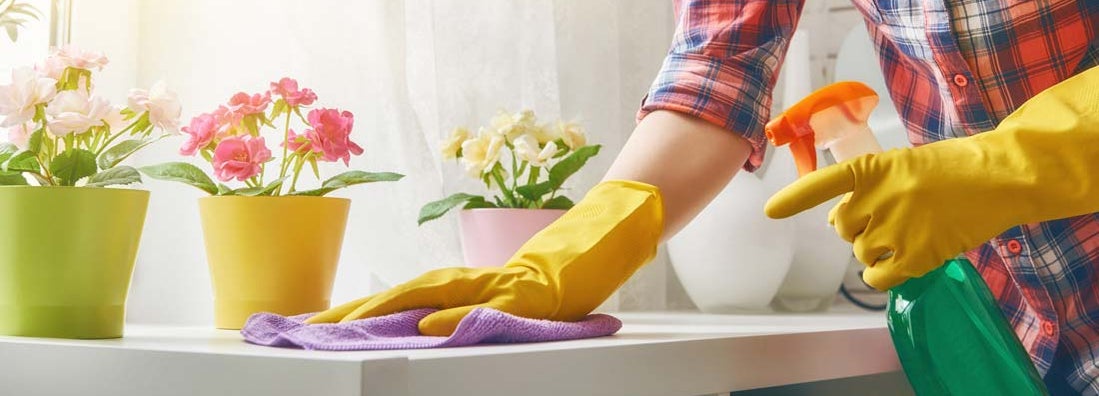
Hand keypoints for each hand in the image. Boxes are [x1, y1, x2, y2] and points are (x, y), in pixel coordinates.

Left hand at [306, 180, 663, 335]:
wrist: (587, 254)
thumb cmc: (538, 282)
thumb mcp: (490, 302)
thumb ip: (454, 311)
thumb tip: (414, 325)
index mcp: (453, 285)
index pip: (395, 296)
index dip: (354, 308)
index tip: (313, 324)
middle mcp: (464, 281)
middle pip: (399, 293)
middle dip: (353, 310)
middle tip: (310, 326)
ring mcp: (491, 285)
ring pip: (429, 295)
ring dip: (386, 308)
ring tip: (347, 323)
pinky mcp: (520, 293)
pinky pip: (481, 307)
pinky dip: (452, 314)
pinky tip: (426, 324)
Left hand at [766, 66, 1098, 289]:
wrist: (1000, 177)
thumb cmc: (954, 167)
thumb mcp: (904, 164)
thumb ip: (871, 186)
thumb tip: (841, 220)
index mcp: (873, 168)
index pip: (824, 184)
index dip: (795, 200)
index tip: (770, 212)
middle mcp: (878, 198)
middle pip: (842, 227)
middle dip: (857, 227)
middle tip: (889, 219)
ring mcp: (896, 227)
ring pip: (860, 251)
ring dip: (875, 250)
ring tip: (907, 234)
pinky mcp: (917, 254)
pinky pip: (879, 276)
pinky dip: (881, 274)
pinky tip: (897, 265)